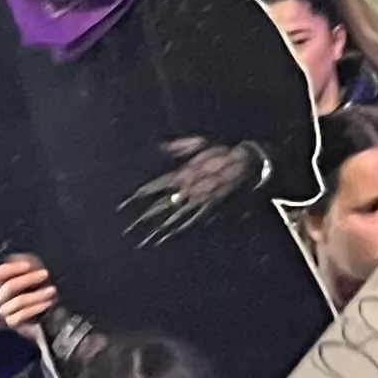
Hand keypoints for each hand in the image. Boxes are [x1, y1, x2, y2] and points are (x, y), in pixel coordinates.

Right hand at [0, 255, 57, 335]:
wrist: (54, 313)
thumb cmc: (43, 289)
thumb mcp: (38, 271)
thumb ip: (29, 262)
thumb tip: (22, 260)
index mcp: (4, 282)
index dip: (12, 269)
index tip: (28, 266)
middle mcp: (2, 296)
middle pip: (9, 287)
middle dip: (29, 279)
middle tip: (45, 274)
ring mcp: (6, 311)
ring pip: (18, 302)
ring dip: (37, 295)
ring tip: (52, 290)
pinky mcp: (13, 323)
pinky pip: (20, 316)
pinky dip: (35, 308)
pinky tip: (47, 303)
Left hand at [123, 137, 262, 246]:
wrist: (245, 163)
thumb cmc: (221, 151)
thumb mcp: (199, 143)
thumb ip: (179, 146)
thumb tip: (162, 147)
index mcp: (184, 173)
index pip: (159, 185)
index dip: (144, 192)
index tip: (131, 199)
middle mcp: (189, 189)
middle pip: (165, 204)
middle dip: (149, 214)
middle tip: (134, 226)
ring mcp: (199, 199)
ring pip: (177, 214)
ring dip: (163, 224)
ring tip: (150, 235)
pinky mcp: (209, 204)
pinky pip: (193, 217)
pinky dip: (183, 225)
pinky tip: (174, 231)